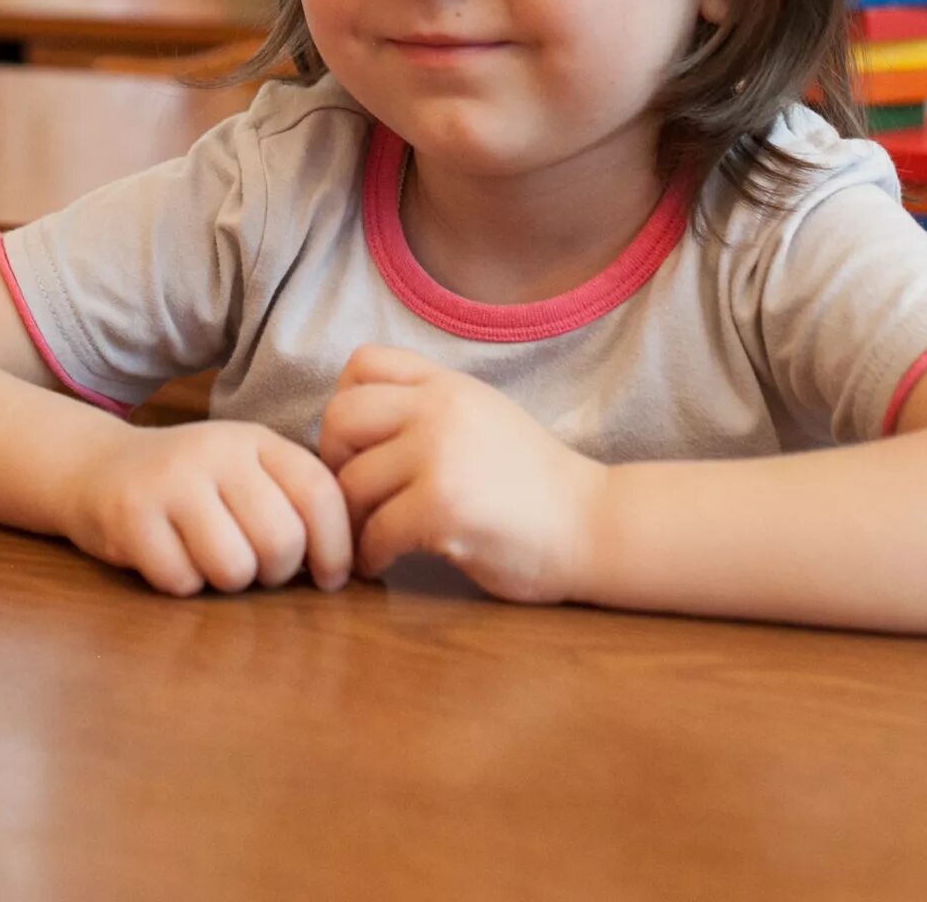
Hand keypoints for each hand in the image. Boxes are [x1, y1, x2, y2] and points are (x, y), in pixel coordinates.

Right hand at [63, 419, 351, 595]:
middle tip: (254, 566)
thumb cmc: (191, 484)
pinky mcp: (131, 515)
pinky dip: (181, 583)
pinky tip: (168, 557)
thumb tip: (356, 564)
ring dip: (226, 580)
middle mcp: (216, 451)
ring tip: (208, 558)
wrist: (97, 468)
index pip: (320, 494)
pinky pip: (181, 580)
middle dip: (275, 571)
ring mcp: (171, 481)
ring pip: (233, 567)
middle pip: (281, 540)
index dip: (337, 548)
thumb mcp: (246, 472)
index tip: (331, 577)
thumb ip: (295, 501)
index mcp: (256, 440)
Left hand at [319, 346, 600, 603]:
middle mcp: (439, 409)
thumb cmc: (533, 483)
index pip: (361, 363)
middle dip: (333, 463)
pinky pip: (373, 530)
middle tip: (353, 498)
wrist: (594, 525)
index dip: (345, 404)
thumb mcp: (481, 416)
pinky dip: (369, 554)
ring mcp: (439, 455)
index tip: (359, 447)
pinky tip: (385, 563)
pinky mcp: (441, 508)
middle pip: (339, 419)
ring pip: (350, 481)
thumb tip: (349, 428)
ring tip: (368, 539)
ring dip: (351, 520)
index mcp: (447, 384)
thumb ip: (426, 408)